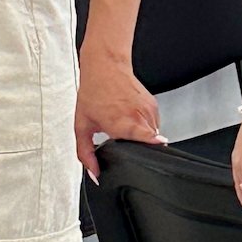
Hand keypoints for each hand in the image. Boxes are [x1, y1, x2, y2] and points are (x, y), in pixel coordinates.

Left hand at [76, 41, 162, 179]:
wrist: (105, 67)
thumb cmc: (93, 93)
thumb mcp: (82, 126)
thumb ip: (86, 154)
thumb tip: (94, 174)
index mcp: (121, 123)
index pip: (146, 136)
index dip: (152, 142)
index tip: (159, 143)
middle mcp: (138, 116)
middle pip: (149, 142)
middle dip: (138, 146)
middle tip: (123, 139)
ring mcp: (149, 110)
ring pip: (153, 133)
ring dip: (141, 135)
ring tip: (125, 124)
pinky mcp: (154, 106)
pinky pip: (154, 124)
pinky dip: (145, 125)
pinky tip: (131, 117)